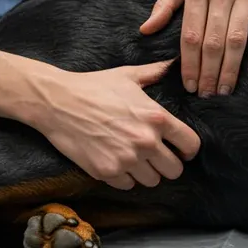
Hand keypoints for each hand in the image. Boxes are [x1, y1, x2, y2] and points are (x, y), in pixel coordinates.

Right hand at [29, 60, 200, 189]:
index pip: (190, 145)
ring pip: (152, 181)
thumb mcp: (128, 75)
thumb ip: (156, 72)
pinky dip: (124, 177)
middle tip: (157, 157)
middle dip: (168, 164)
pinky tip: (116, 161)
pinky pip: (128, 185)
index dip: (188, 149)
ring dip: (146, 172)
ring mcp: (126, 159)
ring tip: (135, 158)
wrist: (57, 102)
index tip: (181, 150)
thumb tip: (174, 62)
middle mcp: (145, 141)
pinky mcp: (107, 172)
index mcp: (156, 118)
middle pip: (175, 170)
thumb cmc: (93, 86)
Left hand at [141, 0, 247, 96]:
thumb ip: (165, 3)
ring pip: (237, 39)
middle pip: (213, 41)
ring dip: (231, 68)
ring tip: (226, 89)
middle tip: (207, 95)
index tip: (189, 84)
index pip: (190, 34)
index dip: (189, 63)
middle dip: (209, 73)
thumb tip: (146, 30)